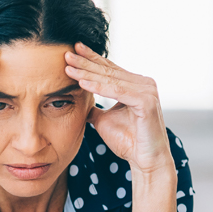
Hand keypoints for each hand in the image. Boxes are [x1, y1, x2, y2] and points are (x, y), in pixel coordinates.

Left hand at [64, 42, 173, 174]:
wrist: (145, 160)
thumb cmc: (128, 141)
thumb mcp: (103, 120)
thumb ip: (93, 108)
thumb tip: (78, 101)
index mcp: (134, 85)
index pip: (108, 69)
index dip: (89, 59)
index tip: (71, 51)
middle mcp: (143, 83)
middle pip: (108, 71)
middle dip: (85, 62)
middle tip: (66, 53)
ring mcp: (147, 91)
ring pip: (110, 80)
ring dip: (87, 73)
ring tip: (68, 66)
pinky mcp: (146, 102)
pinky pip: (117, 92)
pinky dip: (99, 87)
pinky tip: (82, 83)